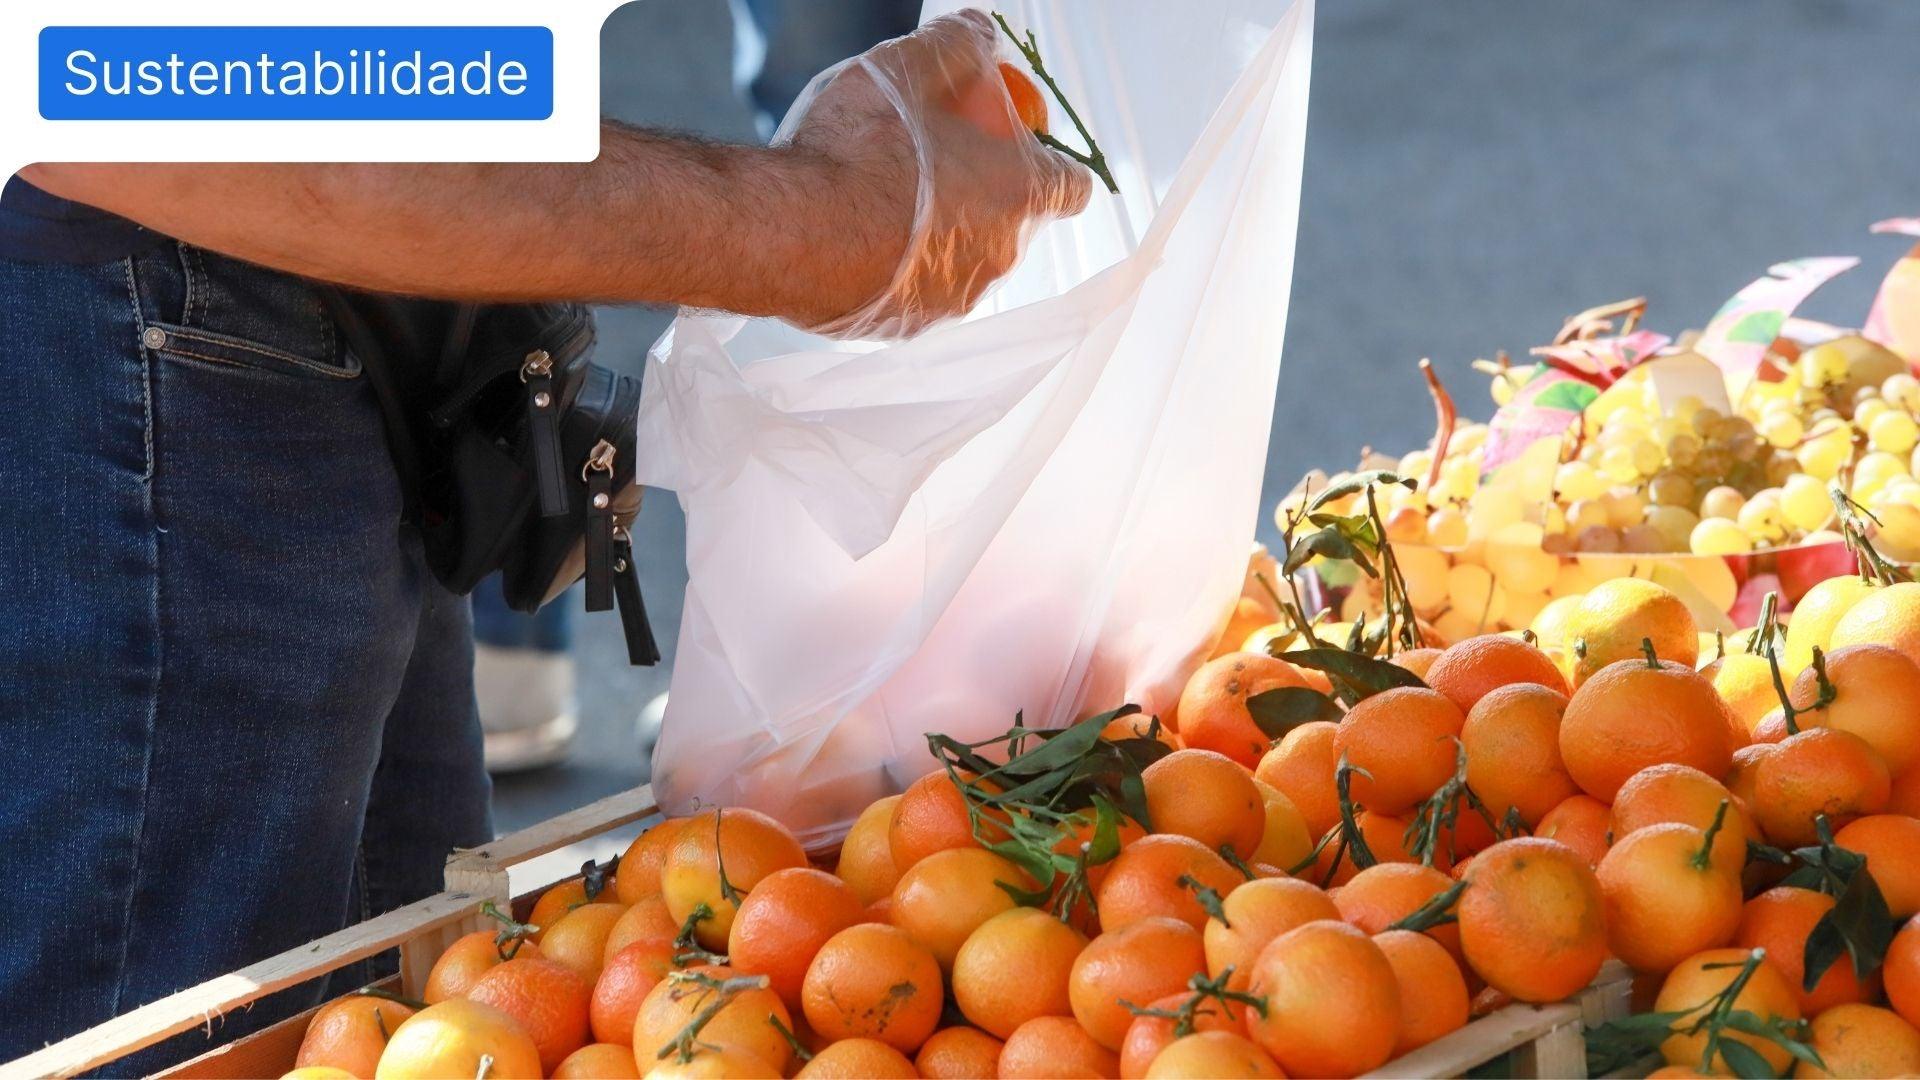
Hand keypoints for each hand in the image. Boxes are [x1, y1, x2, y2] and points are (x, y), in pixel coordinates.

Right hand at [779, 9, 1093, 338]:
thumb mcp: (905, 68)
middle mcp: (1000, 256)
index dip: (1049, 164)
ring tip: (886, 201)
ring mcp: (957, 299)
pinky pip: (919, 292)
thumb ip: (956, 46)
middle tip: (933, 163)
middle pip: (1014, 222)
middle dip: (985, 194)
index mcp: (1019, 193)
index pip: (1073, 186)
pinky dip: (902, 269)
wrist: (787, 231)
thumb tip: (980, 32)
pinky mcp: (910, 327)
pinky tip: (860, 239)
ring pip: (965, 260)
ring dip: (942, 235)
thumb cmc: (854, 151)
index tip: (1012, 148)